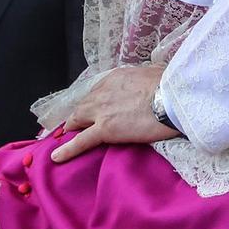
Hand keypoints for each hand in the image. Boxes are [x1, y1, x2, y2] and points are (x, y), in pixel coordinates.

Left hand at [50, 64, 178, 164]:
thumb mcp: (156, 71)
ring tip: (64, 138)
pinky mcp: (104, 130)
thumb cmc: (170, 84)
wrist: (172, 97)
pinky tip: (57, 157)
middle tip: (74, 125)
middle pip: (84, 106)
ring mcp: (101, 111)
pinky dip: (68, 149)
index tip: (93, 109)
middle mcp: (103, 92)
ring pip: (78, 120)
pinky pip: (81, 141)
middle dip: (78, 116)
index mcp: (115, 78)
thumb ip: (149, 75)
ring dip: (71, 129)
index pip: (97, 92)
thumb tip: (155, 75)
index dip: (94, 103)